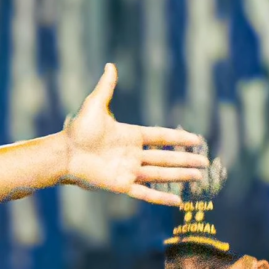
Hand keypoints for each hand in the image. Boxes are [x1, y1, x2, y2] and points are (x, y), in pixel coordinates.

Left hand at [60, 66, 208, 207]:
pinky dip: (161, 198)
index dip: (179, 139)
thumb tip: (110, 65)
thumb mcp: (94, 105)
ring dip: (180, 177)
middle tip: (205, 163)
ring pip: (160, 174)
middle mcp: (132, 154)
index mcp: (130, 136)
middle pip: (166, 158)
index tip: (196, 140)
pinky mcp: (121, 186)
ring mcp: (128, 171)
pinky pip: (145, 193)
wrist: (64, 154)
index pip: (161, 137)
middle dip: (186, 161)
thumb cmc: (77, 131)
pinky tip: (176, 202)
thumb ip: (106, 87)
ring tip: (198, 178)